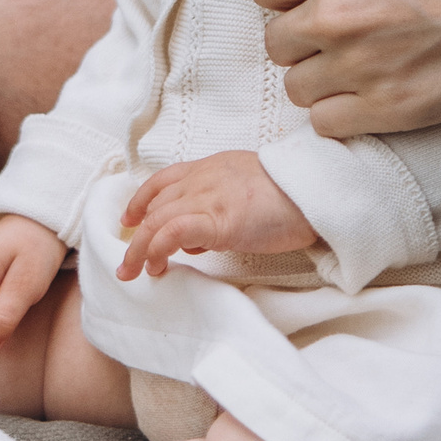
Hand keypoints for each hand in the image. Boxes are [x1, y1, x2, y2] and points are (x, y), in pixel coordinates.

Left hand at [116, 151, 317, 278]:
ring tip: (136, 272)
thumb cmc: (289, 195)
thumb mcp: (246, 189)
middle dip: (136, 236)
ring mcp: (208, 198)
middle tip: (128, 263)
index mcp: (210, 168)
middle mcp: (202, 179)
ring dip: (140, 249)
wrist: (312, 191)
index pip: (164, 180)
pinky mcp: (217, 220)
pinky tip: (158, 265)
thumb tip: (198, 238)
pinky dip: (158, 249)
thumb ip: (219, 206)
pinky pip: (174, 232)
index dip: (141, 200)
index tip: (130, 219)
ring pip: (156, 220)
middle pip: (155, 205)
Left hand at [252, 0, 440, 137]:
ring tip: (361, 65)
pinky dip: (342, 113)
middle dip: (303, 36)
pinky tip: (372, 94)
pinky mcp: (390, 110)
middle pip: (277, 41)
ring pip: (298, 87)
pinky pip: (326, 124)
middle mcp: (335, 14)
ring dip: (322, 77)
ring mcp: (360, 67)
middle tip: (343, 32)